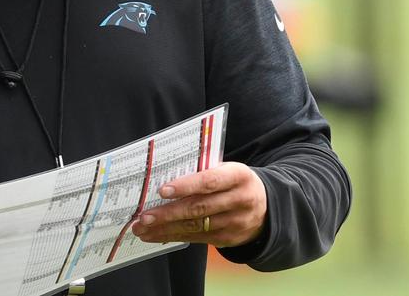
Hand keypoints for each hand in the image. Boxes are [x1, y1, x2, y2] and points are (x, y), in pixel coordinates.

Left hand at [131, 162, 266, 247]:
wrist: (266, 208)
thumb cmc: (234, 182)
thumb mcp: (227, 170)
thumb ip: (202, 170)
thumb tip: (163, 174)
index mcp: (238, 176)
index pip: (209, 181)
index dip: (186, 186)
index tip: (162, 190)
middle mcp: (239, 200)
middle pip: (199, 208)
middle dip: (168, 213)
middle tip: (144, 217)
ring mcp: (235, 223)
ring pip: (195, 227)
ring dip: (165, 229)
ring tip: (141, 228)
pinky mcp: (228, 239)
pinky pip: (197, 238)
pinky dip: (173, 236)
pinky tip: (156, 235)